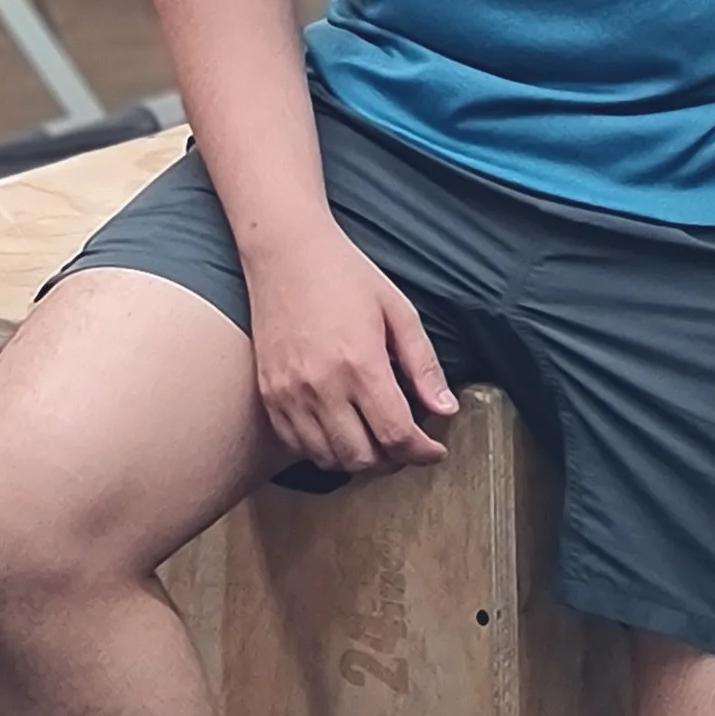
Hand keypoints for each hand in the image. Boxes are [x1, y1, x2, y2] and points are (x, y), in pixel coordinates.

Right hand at [248, 228, 458, 473]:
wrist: (286, 254)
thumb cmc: (346, 276)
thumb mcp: (399, 312)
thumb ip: (423, 365)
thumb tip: (446, 409)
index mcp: (360, 364)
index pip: (395, 434)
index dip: (421, 452)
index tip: (436, 450)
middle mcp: (321, 386)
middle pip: (362, 457)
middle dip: (394, 461)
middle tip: (409, 446)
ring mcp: (289, 394)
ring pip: (329, 459)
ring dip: (360, 461)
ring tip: (379, 442)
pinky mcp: (268, 395)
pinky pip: (297, 446)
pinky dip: (325, 451)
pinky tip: (343, 432)